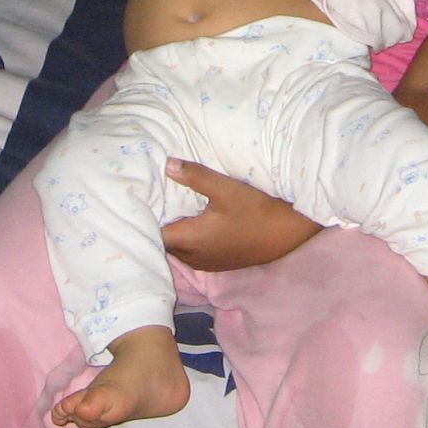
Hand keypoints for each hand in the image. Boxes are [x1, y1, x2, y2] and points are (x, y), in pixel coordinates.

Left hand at [160, 159, 321, 271]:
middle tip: (151, 202)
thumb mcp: (226, 189)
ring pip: (178, 250)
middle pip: (164, 244)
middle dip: (156, 226)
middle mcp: (194, 256)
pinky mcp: (218, 263)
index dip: (144, 220)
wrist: (288, 234)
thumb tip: (167, 164)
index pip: (154, 236)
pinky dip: (186, 240)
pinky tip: (192, 223)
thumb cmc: (256, 211)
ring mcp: (206, 263)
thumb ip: (195, 176)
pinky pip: (191, 253)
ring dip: (172, 234)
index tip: (139, 203)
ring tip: (168, 211)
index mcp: (190, 240)